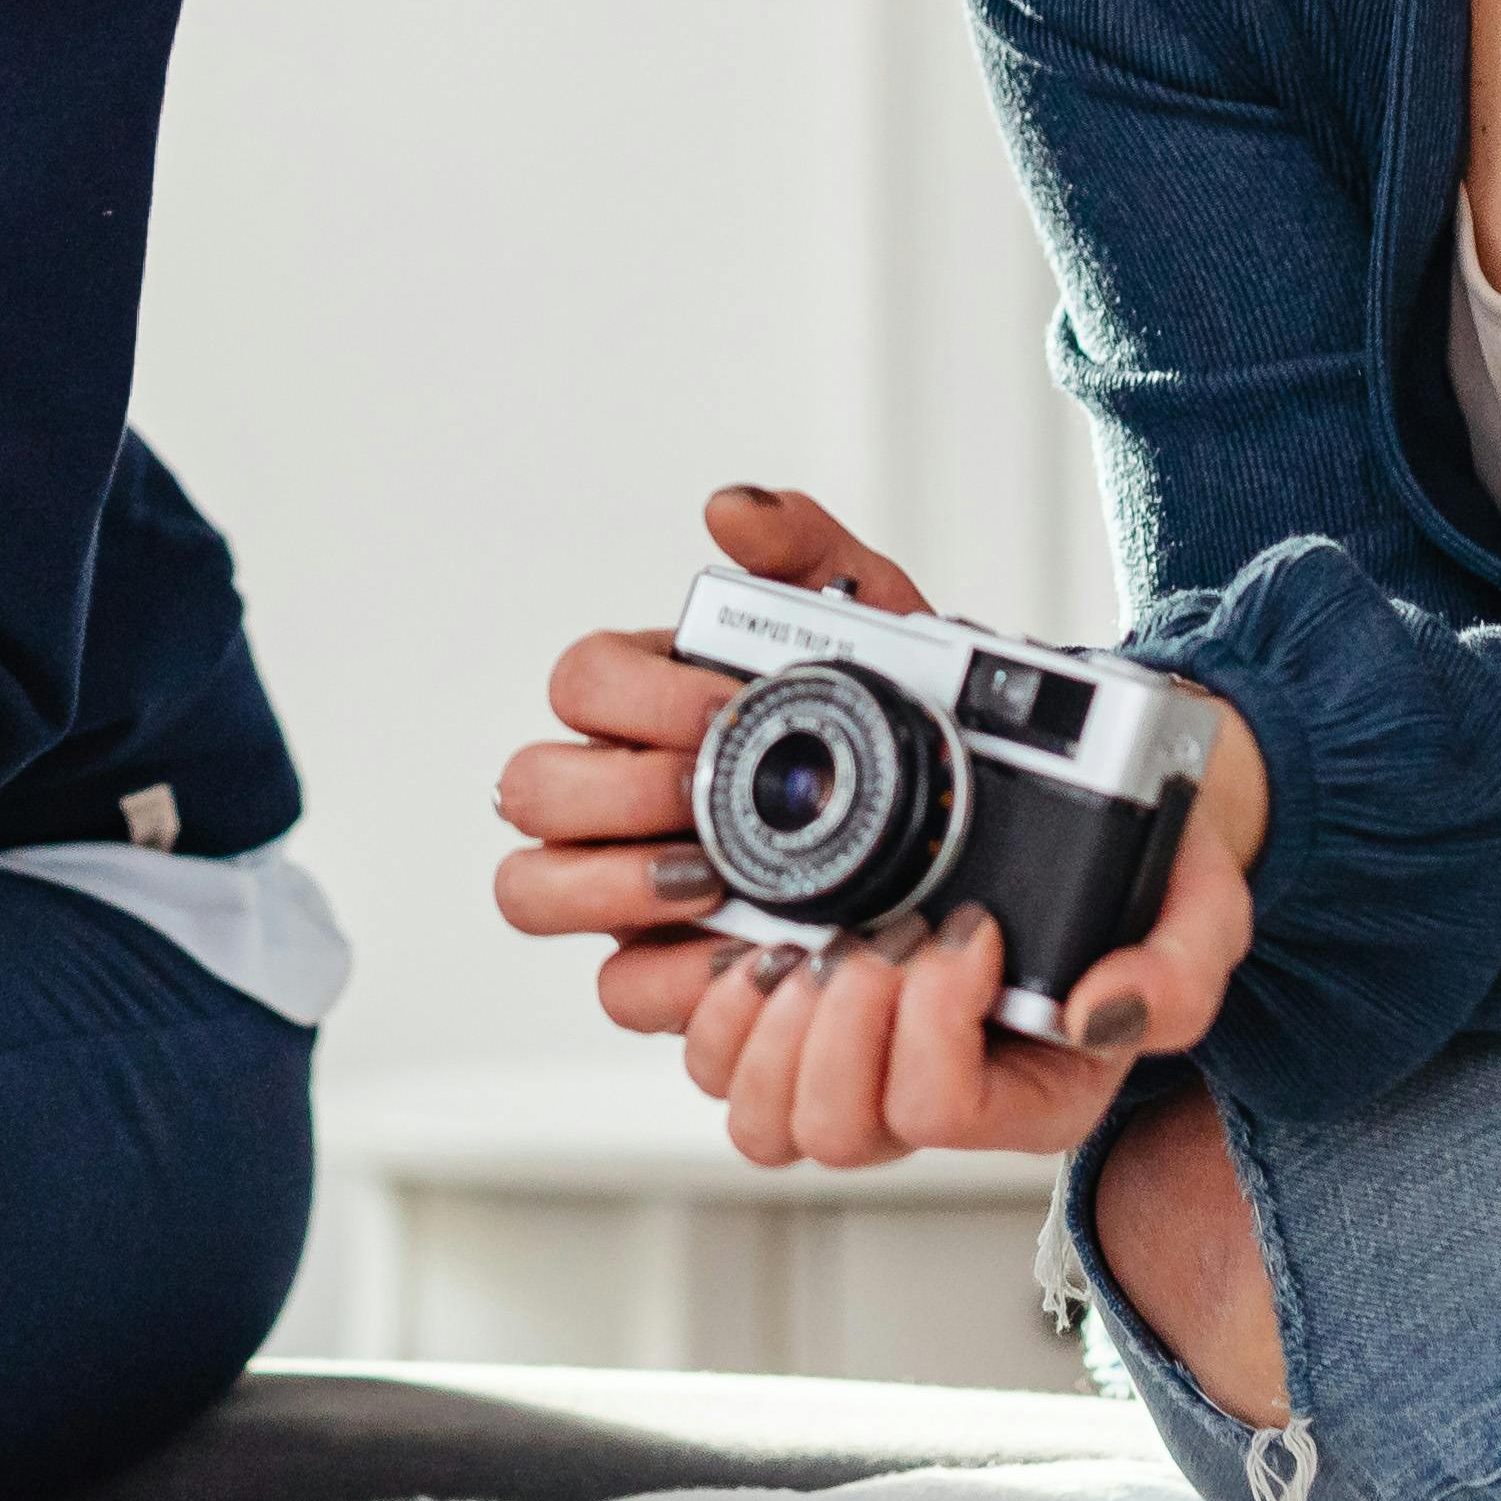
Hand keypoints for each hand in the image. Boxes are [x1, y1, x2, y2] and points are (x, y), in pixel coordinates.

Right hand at [492, 486, 936, 1037]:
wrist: (971, 828)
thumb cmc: (897, 727)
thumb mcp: (876, 625)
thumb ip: (807, 550)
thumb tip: (728, 513)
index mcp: (647, 701)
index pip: (580, 681)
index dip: (636, 698)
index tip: (722, 712)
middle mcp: (615, 794)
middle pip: (530, 786)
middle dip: (616, 791)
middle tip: (706, 795)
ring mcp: (624, 885)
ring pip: (531, 887)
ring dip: (609, 885)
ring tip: (707, 878)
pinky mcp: (662, 967)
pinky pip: (616, 987)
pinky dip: (668, 977)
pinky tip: (740, 950)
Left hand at [669, 724, 1262, 1169]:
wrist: (1098, 826)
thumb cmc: (1142, 883)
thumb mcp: (1201, 916)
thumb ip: (1177, 977)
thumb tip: (1098, 1011)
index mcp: (1031, 1103)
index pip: (940, 1112)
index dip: (933, 1021)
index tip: (971, 927)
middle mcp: (935, 1105)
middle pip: (835, 1130)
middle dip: (843, 1020)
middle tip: (882, 934)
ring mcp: (857, 1070)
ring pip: (763, 1120)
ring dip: (773, 1024)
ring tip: (815, 945)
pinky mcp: (798, 1025)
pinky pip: (717, 1066)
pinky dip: (718, 1006)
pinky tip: (761, 946)